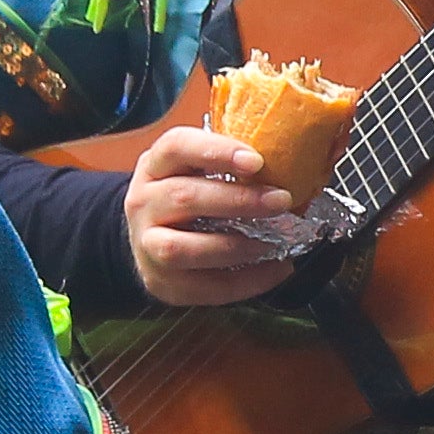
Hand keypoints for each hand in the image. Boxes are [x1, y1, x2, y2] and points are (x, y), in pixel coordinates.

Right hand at [122, 126, 305, 308]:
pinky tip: (275, 270)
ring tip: (272, 243)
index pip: (178, 147)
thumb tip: (289, 164)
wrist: (148, 240)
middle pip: (184, 197)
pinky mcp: (161, 281)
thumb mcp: (193, 170)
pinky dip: (246, 281)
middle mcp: (144, 202)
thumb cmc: (183, 199)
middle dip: (238, 200)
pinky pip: (205, 286)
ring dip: (234, 246)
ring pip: (182, 248)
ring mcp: (147, 243)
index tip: (256, 161)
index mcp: (156, 165)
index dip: (217, 152)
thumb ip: (227, 165)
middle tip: (281, 201)